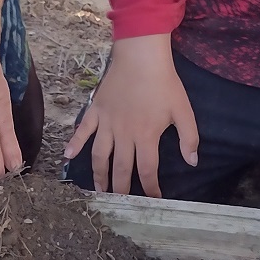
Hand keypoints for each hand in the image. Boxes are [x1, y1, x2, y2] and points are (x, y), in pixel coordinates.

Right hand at [63, 34, 198, 196]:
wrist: (141, 56)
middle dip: (121, 189)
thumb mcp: (183, 110)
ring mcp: (107, 123)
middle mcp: (124, 134)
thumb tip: (192, 161)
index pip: (148, 170)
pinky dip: (74, 143)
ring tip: (99, 189)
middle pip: (121, 168)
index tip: (152, 200)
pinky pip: (83, 130)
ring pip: (100, 155)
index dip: (150, 188)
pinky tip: (67, 156)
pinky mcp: (96, 111)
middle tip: (119, 203)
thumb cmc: (164, 83)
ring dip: (99, 174)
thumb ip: (188, 137)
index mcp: (146, 136)